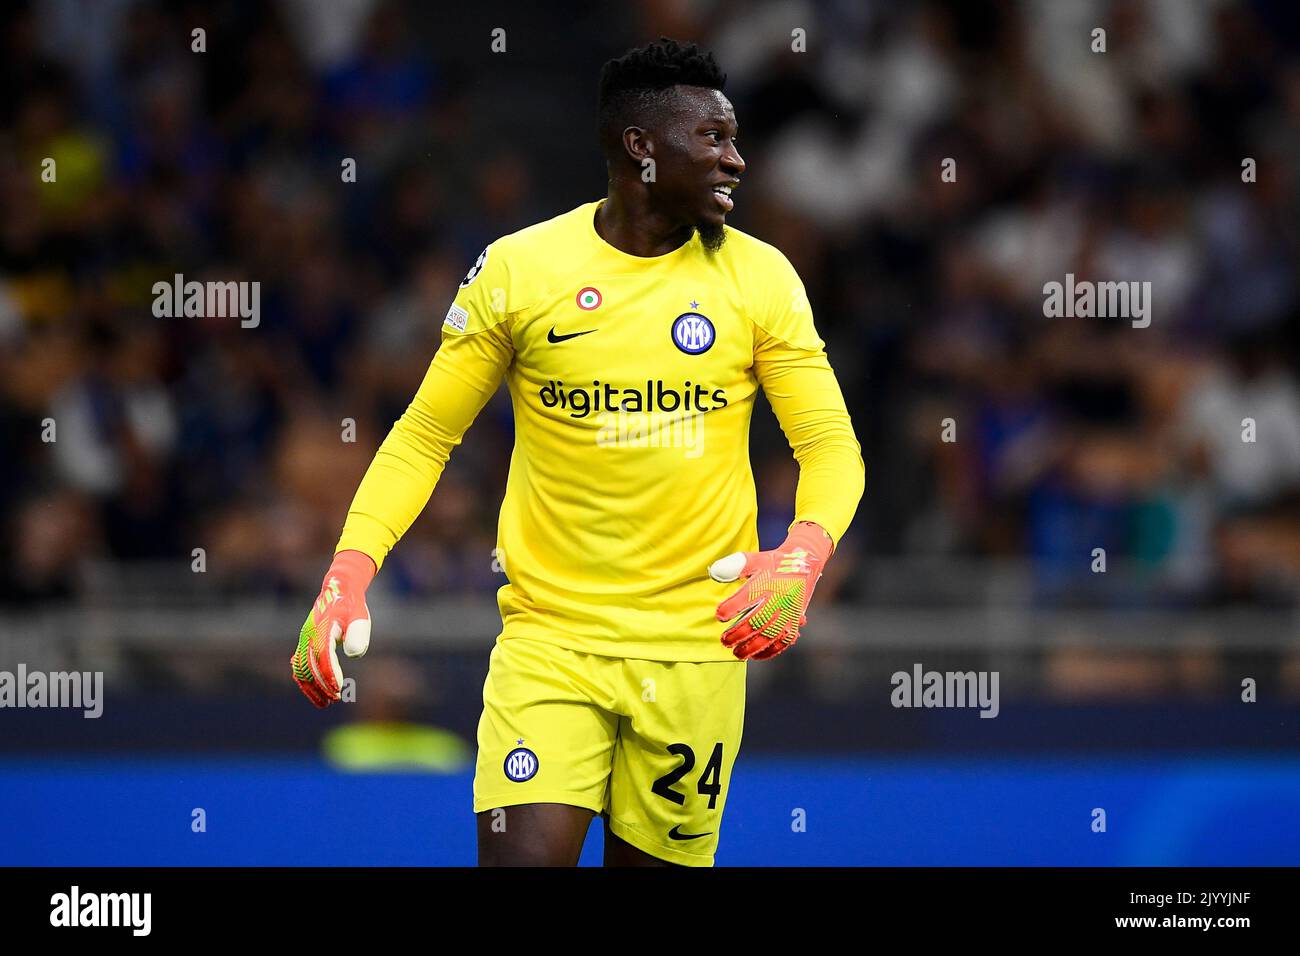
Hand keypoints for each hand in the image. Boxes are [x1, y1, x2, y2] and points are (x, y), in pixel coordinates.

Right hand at [291, 550, 375, 707]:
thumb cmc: (351, 605)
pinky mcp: (304, 642)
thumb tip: (354, 655)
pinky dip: (304, 679)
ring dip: (311, 687)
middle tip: (335, 699)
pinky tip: (314, 691)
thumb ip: (358, 633)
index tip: (338, 690)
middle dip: (321, 686)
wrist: (339, 589)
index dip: (329, 675)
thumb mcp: (360, 616)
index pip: (323, 658)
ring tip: (325, 702)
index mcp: (321, 630)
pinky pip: (299, 665)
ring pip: (301, 669)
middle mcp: (308, 636)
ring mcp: (304, 639)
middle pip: (310, 667)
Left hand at [707, 522, 832, 660]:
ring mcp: (788, 612)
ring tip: (737, 653)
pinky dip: (770, 651)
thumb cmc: (772, 563)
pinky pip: (784, 641)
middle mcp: (778, 599)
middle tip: (724, 641)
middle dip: (738, 634)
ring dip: (752, 647)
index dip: (730, 609)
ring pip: (770, 635)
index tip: (719, 616)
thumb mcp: (754, 559)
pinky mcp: (795, 621)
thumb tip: (714, 572)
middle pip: (756, 621)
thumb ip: (734, 566)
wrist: (803, 563)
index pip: (745, 598)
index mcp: (766, 582)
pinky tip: (756, 657)